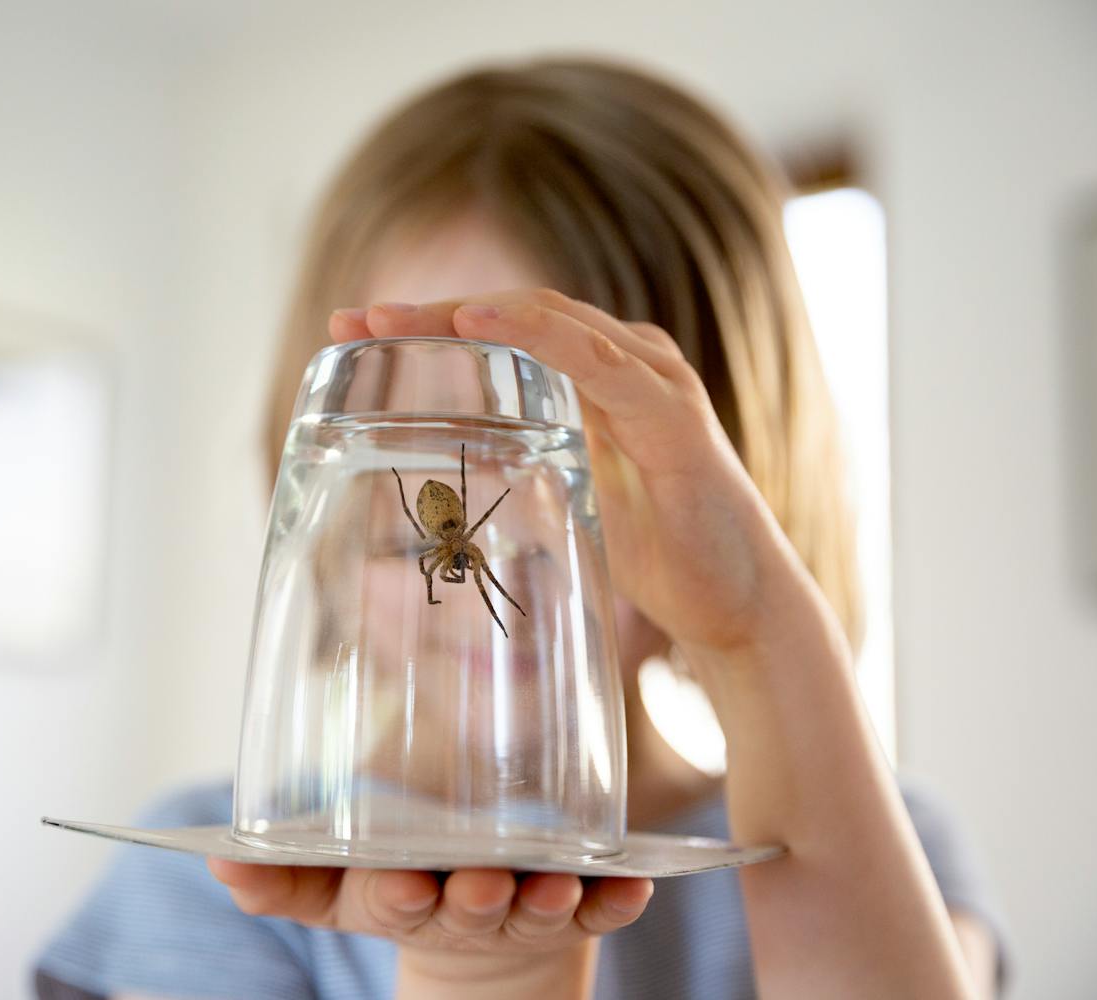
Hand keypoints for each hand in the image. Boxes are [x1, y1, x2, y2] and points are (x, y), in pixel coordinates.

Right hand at [207, 860, 650, 988]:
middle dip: (478, 897)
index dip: (395, 894)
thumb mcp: (337, 889)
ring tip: (564, 885)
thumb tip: (214, 858)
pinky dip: (621, 899)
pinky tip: (638, 885)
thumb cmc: (405, 886)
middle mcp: (465, 907)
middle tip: (485, 882)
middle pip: (472, 905)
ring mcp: (526, 907)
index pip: (392, 900)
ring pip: (540, 905)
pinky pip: (606, 907)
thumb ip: (282, 875)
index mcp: (404, 899)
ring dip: (552, 898)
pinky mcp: (579, 907)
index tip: (400, 883)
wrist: (482, 931)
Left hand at [330, 289, 809, 656]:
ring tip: (398, 317)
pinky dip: (541, 338)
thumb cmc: (662, 552)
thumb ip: (521, 468)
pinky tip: (483, 324)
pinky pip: (602, 365)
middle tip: (355, 318)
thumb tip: (451, 467)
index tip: (355, 329)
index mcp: (603, 376)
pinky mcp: (675, 418)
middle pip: (519, 312)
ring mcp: (656, 383)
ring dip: (470, 312)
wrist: (741, 605)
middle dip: (433, 311)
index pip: (508, 328)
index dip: (432, 322)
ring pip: (553, 322)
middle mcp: (630, 363)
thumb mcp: (569, 498)